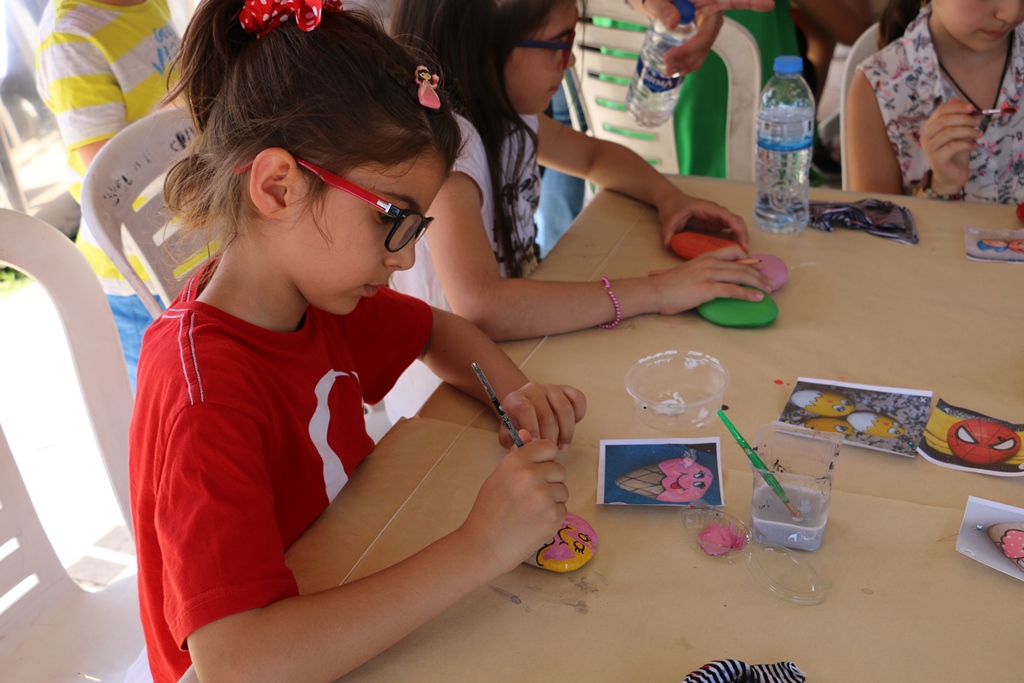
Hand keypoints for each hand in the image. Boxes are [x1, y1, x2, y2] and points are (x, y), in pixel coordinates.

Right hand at [461, 433, 568, 573]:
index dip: (545, 458)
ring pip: (563, 490)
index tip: (538, 468)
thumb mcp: (498, 476)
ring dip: (552, 499)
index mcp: (517, 462)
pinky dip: (552, 516)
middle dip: (549, 481)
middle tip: (531, 495)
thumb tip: (528, 433)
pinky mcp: (554, 516)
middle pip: (559, 469)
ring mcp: (545, 496)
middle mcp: (533, 475)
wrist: (484, 545)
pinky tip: (534, 522)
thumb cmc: (488, 510)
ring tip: (531, 511)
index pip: (548, 447)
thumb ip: (516, 455)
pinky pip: (563, 509)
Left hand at [500, 383, 586, 450]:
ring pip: (565, 409)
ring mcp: (551, 388)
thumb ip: (514, 441)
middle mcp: (533, 389)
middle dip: (549, 437)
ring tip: (562, 447)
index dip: (531, 427)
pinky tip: (570, 428)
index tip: (536, 444)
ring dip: (566, 432)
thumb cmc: (517, 426)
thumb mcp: (509, 435)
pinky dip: (579, 416)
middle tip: (549, 451)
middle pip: (546, 415)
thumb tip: (527, 441)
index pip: (524, 408)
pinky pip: (579, 400)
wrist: (526, 409)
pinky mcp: (566, 389)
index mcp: (515, 398)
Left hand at [626, 1, 772, 74]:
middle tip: (667, 61)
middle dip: (690, 52)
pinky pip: (700, 52)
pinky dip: (689, 63)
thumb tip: (673, 23)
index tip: (769, 4)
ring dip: (688, 62)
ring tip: (667, 68)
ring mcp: (709, 25)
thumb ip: (662, 7)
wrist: (656, 2)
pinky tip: (676, 70)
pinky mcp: (703, 34)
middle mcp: (714, 11)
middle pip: (708, 35)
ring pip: (704, 48)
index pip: (733, 0)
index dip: (751, 1)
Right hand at [648, 245, 777, 312]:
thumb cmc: (667, 285)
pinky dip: (748, 294)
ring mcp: (710, 274)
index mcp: (705, 257)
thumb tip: (710, 282)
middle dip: (759, 274)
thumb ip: (701, 272)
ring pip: (742, 275)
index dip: (749, 259)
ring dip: (759, 283)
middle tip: (770, 283)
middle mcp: (710, 262)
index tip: (759, 267)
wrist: (655, 291)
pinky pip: (734, 290)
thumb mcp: (687, 272)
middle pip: (742, 265)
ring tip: (769, 290)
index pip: (733, 251)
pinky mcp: (708, 288)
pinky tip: (757, 298)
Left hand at [657, 195, 749, 250]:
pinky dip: (735, 238)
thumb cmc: (672, 208)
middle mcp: (715, 212)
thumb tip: (667, 244)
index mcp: (706, 208)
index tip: (740, 238)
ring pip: (735, 225)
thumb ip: (667, 232)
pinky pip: (730, 230)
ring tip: (742, 253)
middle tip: (744, 250)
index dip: (735, 225)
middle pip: (735, 220)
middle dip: (742, 234)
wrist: (671, 202)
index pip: (726, 215)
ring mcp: (716, 218)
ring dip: (741, 237)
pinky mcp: (715, 224)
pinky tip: (735, 249)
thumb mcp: (668, 221)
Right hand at [921, 99, 981, 194]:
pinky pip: (953, 146)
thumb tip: (957, 99)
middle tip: (978, 122)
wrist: (951, 175)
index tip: (972, 108)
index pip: (940, 111)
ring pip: (949, 133)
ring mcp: (930, 148)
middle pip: (944, 120)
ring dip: (968, 131)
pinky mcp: (936, 159)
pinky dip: (967, 144)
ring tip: (979, 134)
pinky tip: (974, 146)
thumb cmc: (955, 152)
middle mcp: (926, 137)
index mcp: (930, 127)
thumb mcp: (959, 132)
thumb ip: (957, 117)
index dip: (957, 107)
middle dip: (964, 119)